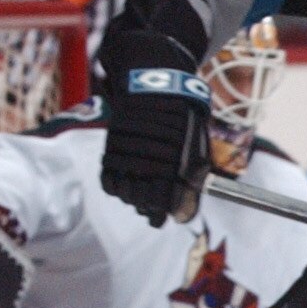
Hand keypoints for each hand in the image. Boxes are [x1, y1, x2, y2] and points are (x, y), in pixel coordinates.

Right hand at [97, 30, 211, 227]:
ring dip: (132, 199)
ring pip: (126, 188)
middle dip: (148, 209)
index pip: (167, 196)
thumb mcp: (198, 148)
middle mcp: (153, 155)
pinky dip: (115, 187)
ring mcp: (131, 150)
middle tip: (151, 216)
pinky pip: (108, 176)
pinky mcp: (113, 144)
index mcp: (178, 158)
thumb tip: (185, 210)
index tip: (163, 219)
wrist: (157, 88)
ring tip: (139, 202)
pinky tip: (123, 189)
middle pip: (144, 196)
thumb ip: (193, 179)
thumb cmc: (183, 121)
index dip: (165, 211)